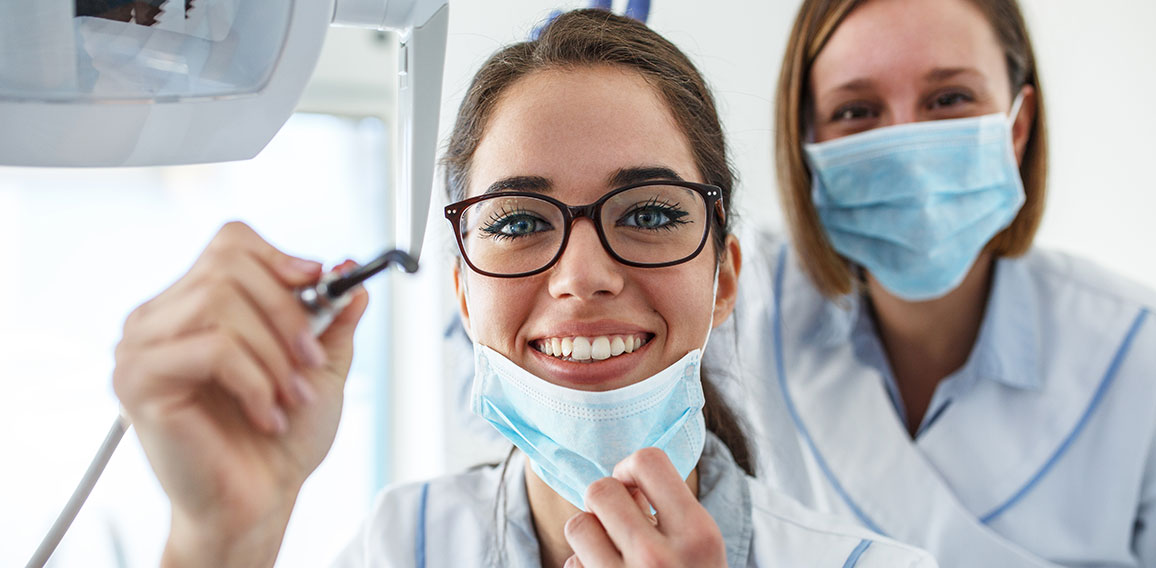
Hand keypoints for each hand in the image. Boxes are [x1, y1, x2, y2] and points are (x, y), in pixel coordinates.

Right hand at [112, 222, 368, 566]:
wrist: (258, 502)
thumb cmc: (281, 439)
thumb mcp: (321, 366)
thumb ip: (332, 318)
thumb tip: (351, 275)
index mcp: (195, 306)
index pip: (230, 243)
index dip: (278, 258)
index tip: (319, 284)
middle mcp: (160, 318)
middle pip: (228, 266)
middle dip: (287, 312)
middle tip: (311, 361)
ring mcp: (141, 347)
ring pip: (220, 301)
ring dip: (274, 352)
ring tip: (292, 396)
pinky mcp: (138, 381)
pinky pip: (212, 348)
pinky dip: (255, 381)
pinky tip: (267, 414)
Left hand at [564, 448, 727, 567]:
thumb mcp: (705, 548)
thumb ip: (675, 513)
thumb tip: (624, 480)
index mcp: (697, 535)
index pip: (647, 461)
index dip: (631, 468)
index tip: (633, 486)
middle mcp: (657, 557)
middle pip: (601, 490)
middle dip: (606, 502)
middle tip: (620, 520)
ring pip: (578, 525)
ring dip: (591, 534)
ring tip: (611, 549)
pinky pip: (570, 563)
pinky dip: (585, 566)